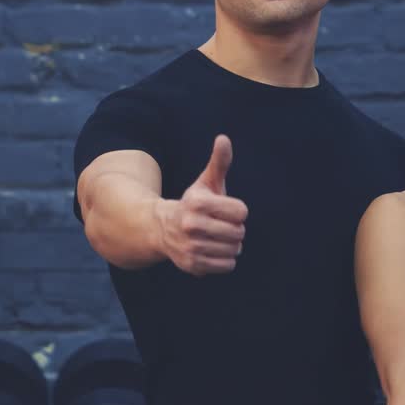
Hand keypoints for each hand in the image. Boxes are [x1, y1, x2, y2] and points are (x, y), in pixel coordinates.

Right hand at [155, 135, 247, 275]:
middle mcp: (191, 224)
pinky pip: (227, 266)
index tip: (223, 210)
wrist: (163, 229)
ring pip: (235, 250)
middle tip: (220, 226)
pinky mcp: (192, 264)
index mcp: (198, 202)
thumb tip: (223, 138)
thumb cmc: (194, 204)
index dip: (236, 211)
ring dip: (231, 245)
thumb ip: (219, 162)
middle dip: (235, 229)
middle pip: (239, 232)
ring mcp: (191, 246)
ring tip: (216, 239)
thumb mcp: (205, 182)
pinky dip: (225, 260)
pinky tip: (212, 251)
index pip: (242, 212)